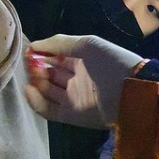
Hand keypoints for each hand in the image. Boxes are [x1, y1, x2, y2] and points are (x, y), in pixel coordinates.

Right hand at [25, 34, 142, 127]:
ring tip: (29, 75)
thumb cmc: (110, 63)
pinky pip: (48, 109)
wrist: (130, 93)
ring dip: (35, 83)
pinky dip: (36, 101)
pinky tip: (29, 89)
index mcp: (83, 61)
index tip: (29, 51)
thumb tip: (33, 45)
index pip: (56, 57)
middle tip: (28, 64)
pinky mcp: (70, 115)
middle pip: (50, 74)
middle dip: (37, 68)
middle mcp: (76, 79)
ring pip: (47, 91)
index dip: (42, 53)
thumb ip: (59, 43)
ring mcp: (73, 98)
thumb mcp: (87, 44)